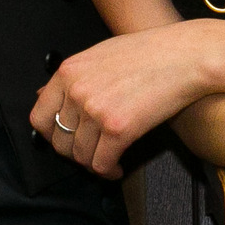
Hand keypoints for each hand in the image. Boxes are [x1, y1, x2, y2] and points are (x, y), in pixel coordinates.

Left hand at [30, 22, 224, 177]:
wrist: (185, 55)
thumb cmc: (149, 53)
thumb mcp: (100, 55)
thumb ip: (72, 77)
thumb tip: (42, 94)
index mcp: (67, 72)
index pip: (39, 117)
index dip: (52, 136)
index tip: (66, 141)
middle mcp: (75, 91)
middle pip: (60, 141)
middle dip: (74, 154)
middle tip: (90, 154)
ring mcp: (95, 110)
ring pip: (81, 155)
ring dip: (93, 165)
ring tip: (107, 163)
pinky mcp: (117, 128)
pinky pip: (101, 163)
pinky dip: (108, 171)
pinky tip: (117, 168)